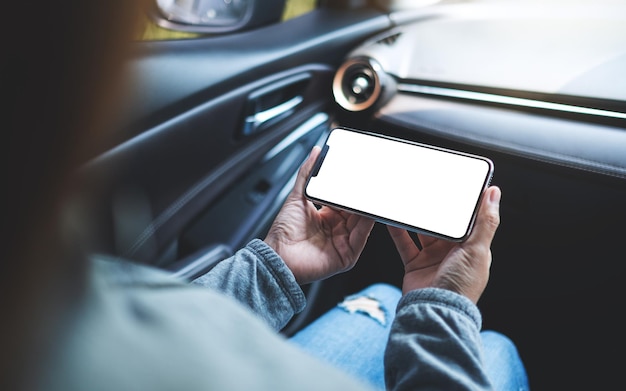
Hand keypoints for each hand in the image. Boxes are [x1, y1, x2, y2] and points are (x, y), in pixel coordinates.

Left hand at [264, 146, 374, 283]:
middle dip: (363, 198)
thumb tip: (316, 152)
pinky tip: (369, 214)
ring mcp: (342, 243)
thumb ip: (307, 173)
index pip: (346, 201)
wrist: (277, 255)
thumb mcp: (297, 195)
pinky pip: (361, 238)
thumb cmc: (283, 232)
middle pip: (356, 212)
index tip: (361, 176)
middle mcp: (336, 230)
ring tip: (373, 195)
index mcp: (327, 217)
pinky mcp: (346, 256)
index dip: (353, 190)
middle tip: (371, 183)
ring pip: (362, 223)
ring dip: (367, 210)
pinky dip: (367, 226)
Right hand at [388, 186, 500, 302]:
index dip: (460, 204)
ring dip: (416, 218)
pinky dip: (398, 231)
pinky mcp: (415, 264)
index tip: (453, 186)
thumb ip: (485, 221)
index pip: (467, 220)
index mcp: (471, 248)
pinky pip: (405, 244)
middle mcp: (452, 252)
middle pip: (443, 224)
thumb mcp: (477, 249)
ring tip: (408, 201)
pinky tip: (393, 219)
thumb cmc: (461, 285)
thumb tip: (494, 194)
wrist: (435, 310)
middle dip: (435, 209)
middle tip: (426, 190)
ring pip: (423, 231)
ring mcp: (433, 258)